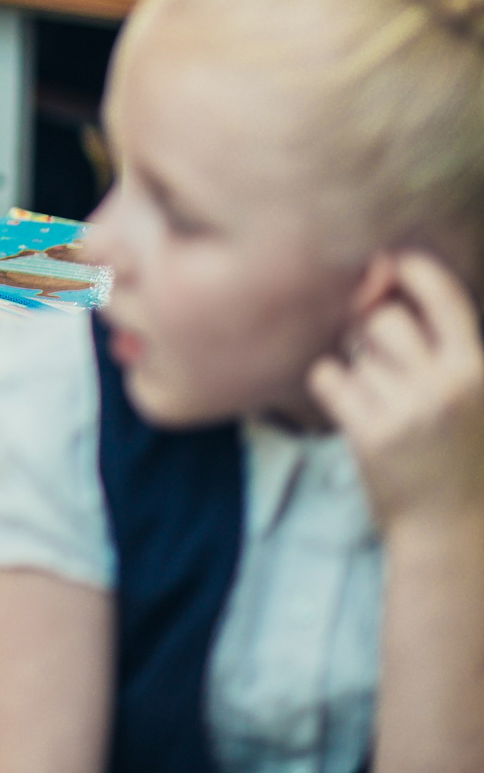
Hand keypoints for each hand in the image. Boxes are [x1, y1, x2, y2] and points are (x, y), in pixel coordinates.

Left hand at [309, 253, 483, 536]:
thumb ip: (444, 345)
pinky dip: (332, 386)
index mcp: (478, 370)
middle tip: (380, 360)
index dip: (410, 270)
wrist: (454, 531)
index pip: (443, 295)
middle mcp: (447, 385)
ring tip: (380, 398)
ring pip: (353, 350)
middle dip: (370, 330)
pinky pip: (328, 376)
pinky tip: (353, 408)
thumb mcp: (475, 395)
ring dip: (356, 366)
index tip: (390, 265)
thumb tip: (386, 274)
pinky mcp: (371, 434)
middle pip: (383, 317)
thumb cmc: (460, 454)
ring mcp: (408, 409)